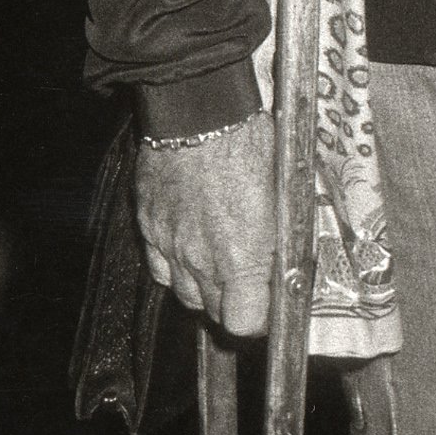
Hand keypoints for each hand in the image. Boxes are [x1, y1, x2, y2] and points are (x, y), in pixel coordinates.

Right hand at [135, 115, 276, 337]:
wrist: (199, 112)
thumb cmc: (248, 144)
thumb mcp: (283, 195)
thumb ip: (280, 242)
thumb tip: (286, 265)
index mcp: (241, 257)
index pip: (245, 322)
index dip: (261, 321)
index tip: (271, 307)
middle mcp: (201, 260)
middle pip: (215, 312)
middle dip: (236, 304)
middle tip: (251, 283)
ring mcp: (170, 246)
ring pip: (185, 294)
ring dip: (205, 288)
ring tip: (222, 265)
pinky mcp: (149, 227)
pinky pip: (160, 268)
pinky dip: (176, 268)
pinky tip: (191, 250)